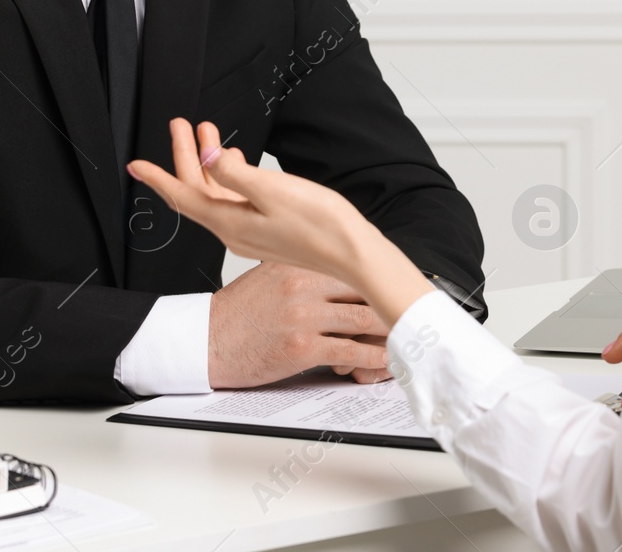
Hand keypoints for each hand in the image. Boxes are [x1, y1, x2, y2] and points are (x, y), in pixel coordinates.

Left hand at [127, 119, 435, 335]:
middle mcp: (234, 231)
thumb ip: (236, 173)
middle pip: (197, 192)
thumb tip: (208, 157)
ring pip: (216, 194)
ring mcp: (250, 232)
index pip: (183, 197)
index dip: (157, 178)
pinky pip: (234, 200)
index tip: (135, 163)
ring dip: (208, 162)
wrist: (354, 253)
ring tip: (207, 131)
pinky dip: (228, 176)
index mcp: (230, 223)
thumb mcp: (274, 190)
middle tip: (181, 124)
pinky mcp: (266, 230)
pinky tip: (236, 159)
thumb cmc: (320, 223)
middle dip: (185, 156)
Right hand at [208, 262, 390, 386]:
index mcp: (297, 261)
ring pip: (365, 321)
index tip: (400, 286)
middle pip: (365, 290)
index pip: (352, 266)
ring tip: (407, 339)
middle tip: (414, 313)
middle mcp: (302, 283)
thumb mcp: (271, 274)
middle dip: (392, 305)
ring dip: (390, 333)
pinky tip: (386, 361)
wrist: (206, 340)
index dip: (380, 279)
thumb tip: (346, 277)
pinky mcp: (302, 347)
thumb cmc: (240, 312)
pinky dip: (374, 358)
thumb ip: (307, 270)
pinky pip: (351, 351)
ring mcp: (303, 315)